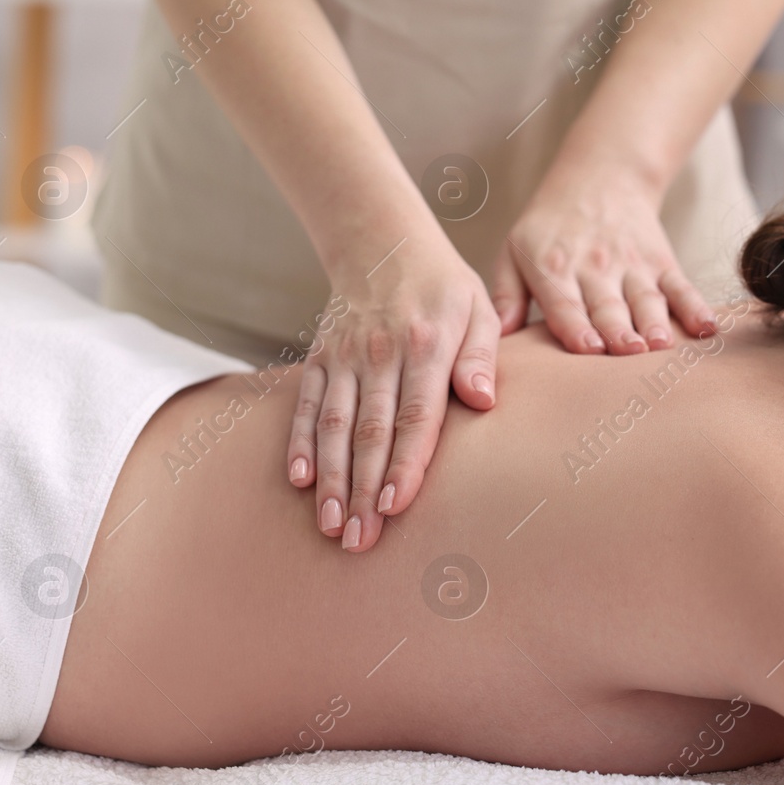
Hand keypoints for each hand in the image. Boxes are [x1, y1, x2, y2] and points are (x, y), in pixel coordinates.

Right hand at [287, 237, 499, 552]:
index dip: (405, 464)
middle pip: (371, 433)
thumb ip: (481, 358)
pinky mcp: (319, 358)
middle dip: (364, 490)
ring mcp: (344, 357)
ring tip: (332, 527)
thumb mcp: (478, 311)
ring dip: (331, 480)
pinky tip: (299, 482)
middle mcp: (380, 355)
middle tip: (362, 541)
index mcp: (426, 347)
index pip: (416, 417)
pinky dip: (299, 443)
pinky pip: (305, 405)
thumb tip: (483, 401)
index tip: (395, 506)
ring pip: (333, 426)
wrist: (382, 243)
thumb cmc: (444, 289)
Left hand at [490, 169, 716, 354]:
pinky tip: (707, 328)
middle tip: (628, 352)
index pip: (566, 302)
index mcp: (555, 268)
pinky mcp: (661, 263)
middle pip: (608, 306)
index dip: (576, 326)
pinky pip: (680, 287)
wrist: (600, 178)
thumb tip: (497, 336)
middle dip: (618, 330)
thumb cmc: (548, 228)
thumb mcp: (514, 251)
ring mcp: (632, 266)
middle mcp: (595, 268)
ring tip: (661, 344)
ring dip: (654, 322)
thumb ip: (506, 296)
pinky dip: (695, 307)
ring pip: (645, 299)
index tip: (588, 348)